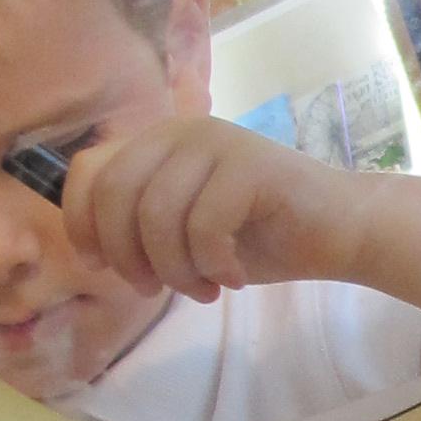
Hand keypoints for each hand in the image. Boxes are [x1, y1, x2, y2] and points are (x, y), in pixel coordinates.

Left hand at [60, 118, 356, 303]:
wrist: (338, 231)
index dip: (82, 224)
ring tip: (201, 289)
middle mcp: (180, 131)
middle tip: (155, 289)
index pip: (87, 171)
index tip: (103, 267)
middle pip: (114, 193)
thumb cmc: (257, 236)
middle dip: (126, 255)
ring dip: (174, 269)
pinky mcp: (249, 163)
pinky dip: (213, 265)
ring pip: (156, 215)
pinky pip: (204, 226)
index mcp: (157, 143)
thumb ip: (138, 223)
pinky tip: (234, 278)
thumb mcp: (181, 231)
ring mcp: (217, 142)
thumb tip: (90, 249)